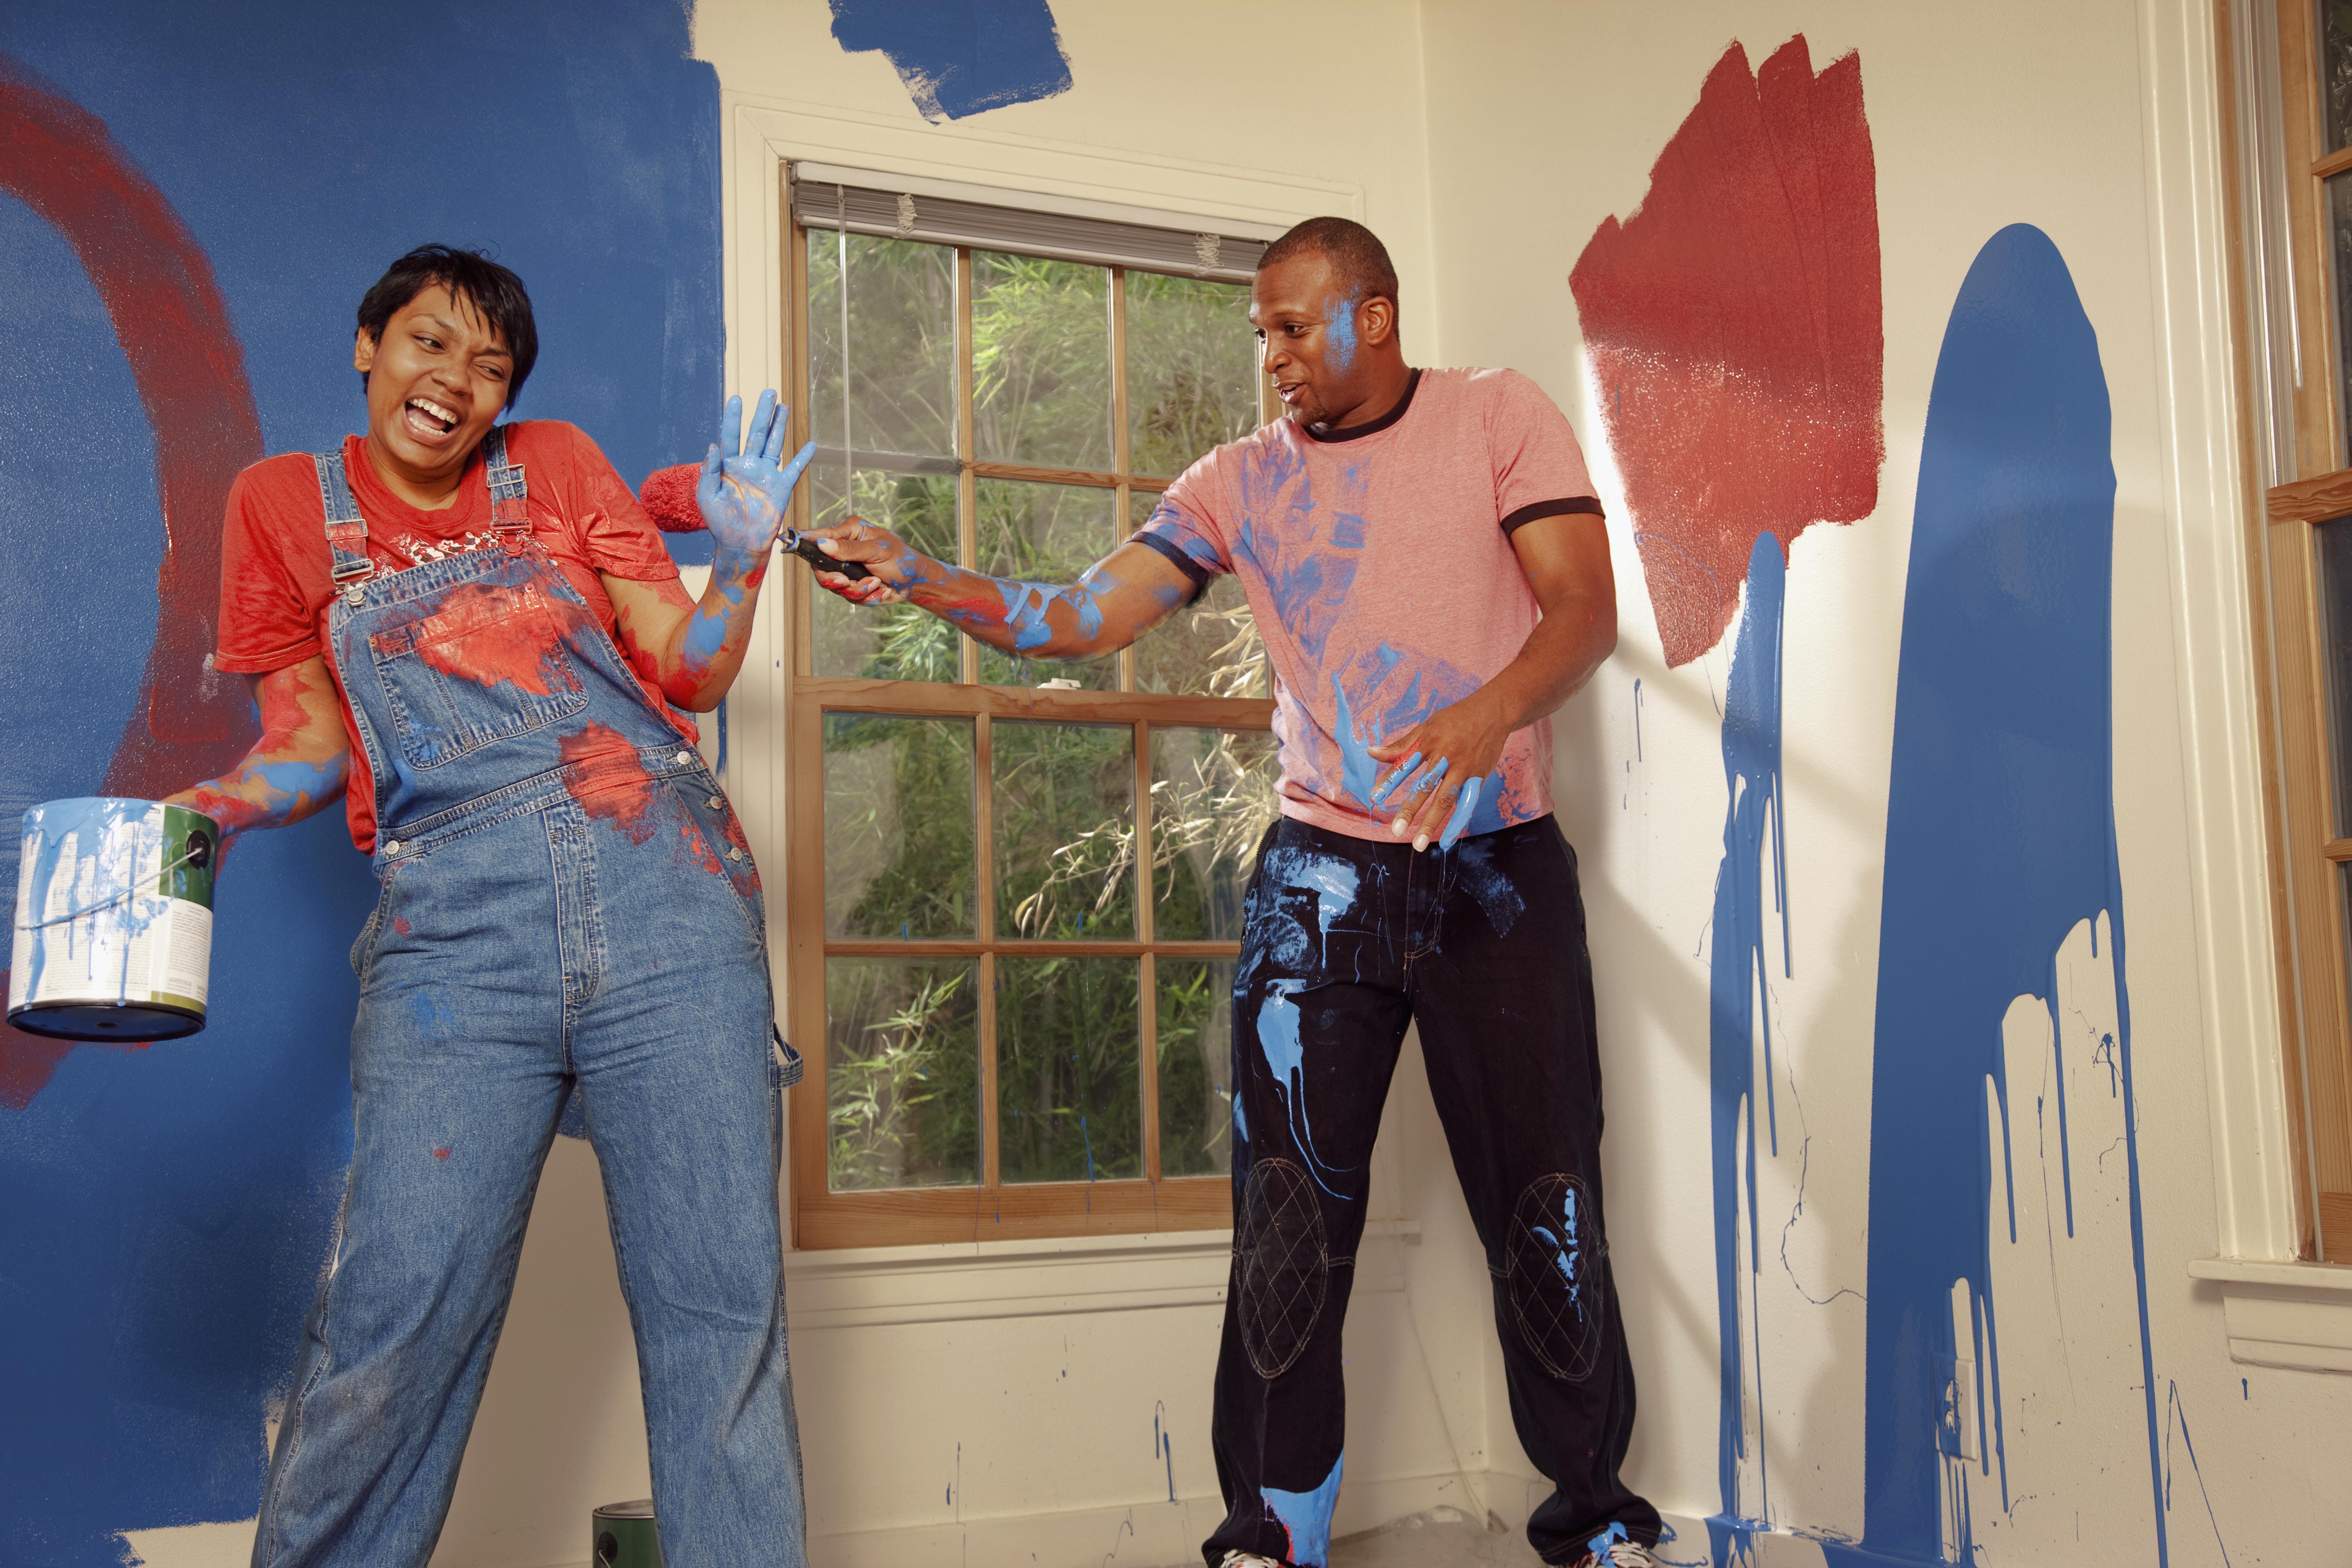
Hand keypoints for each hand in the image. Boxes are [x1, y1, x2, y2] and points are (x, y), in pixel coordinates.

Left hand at [697, 390, 817, 565]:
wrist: (740, 544)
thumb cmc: (719, 523)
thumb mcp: (707, 496)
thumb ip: (709, 471)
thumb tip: (713, 445)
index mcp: (727, 465)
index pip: (730, 436)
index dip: (734, 418)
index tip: (737, 399)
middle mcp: (747, 466)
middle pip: (756, 433)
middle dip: (762, 413)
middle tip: (768, 392)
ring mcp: (765, 475)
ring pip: (774, 444)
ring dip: (778, 426)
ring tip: (782, 406)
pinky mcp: (781, 488)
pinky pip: (794, 469)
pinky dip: (803, 457)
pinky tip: (811, 445)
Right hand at [800, 517, 929, 604]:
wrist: (916, 583)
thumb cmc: (901, 559)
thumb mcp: (877, 551)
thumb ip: (849, 549)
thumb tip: (822, 544)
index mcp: (848, 533)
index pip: (819, 536)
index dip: (804, 542)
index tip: (790, 544)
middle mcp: (843, 550)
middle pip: (820, 568)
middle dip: (837, 580)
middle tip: (847, 581)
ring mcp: (847, 569)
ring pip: (834, 586)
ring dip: (857, 590)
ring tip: (877, 584)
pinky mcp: (853, 585)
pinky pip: (848, 597)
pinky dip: (866, 597)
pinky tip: (881, 590)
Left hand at [1365, 690, 1510, 850]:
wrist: (1493, 711)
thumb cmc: (1456, 719)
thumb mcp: (1427, 726)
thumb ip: (1401, 745)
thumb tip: (1371, 752)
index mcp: (1430, 741)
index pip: (1406, 764)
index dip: (1390, 782)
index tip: (1375, 798)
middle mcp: (1447, 756)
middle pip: (1426, 786)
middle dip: (1410, 809)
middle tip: (1396, 831)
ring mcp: (1464, 768)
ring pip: (1447, 798)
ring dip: (1432, 822)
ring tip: (1419, 844)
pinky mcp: (1479, 777)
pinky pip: (1468, 803)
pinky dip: (1458, 822)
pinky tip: (1448, 840)